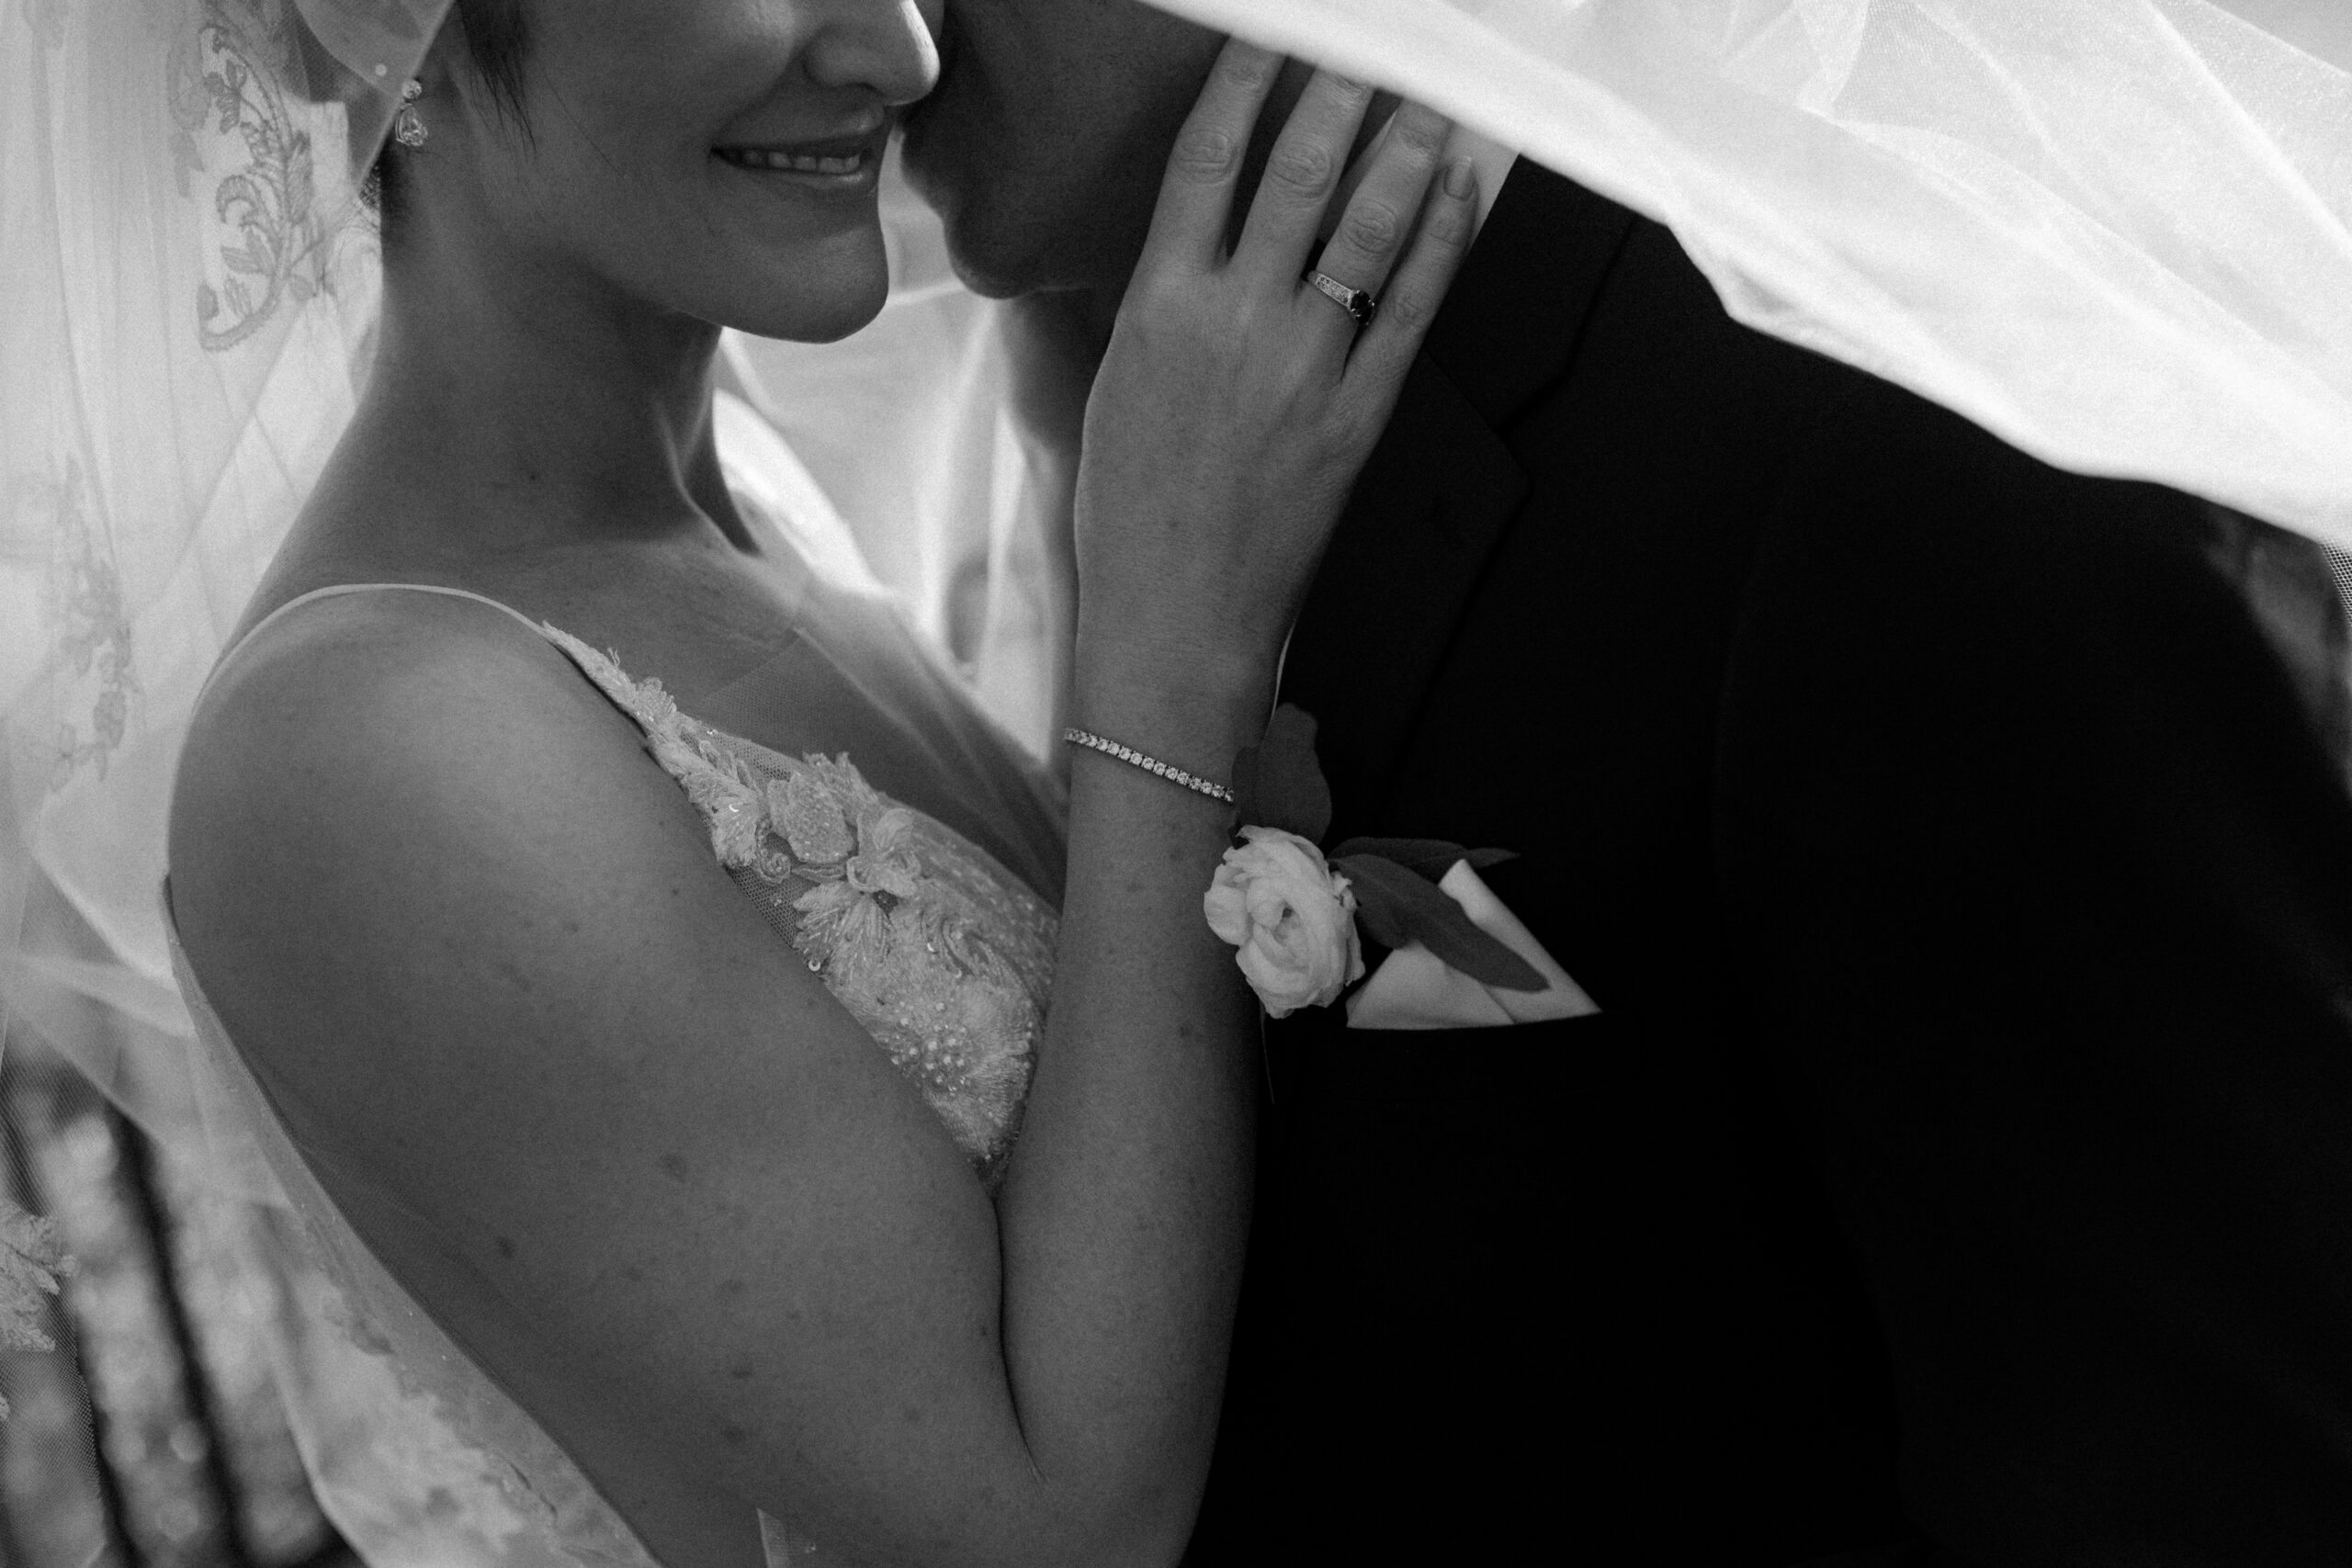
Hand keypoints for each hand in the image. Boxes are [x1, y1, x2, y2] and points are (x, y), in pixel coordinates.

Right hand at [1073, 41, 1478, 713]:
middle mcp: (1234, 323)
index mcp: (1157, 309)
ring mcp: (1303, 369)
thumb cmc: (1129, 515)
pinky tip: (1458, 194)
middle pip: (1297, 177)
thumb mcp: (1106, 390)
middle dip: (1340, 94)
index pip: (1205, 163)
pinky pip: (1412, 312)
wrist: (1175, 622)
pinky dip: (1441, 245)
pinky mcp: (1358, 417)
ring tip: (1430, 97)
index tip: (1271, 35)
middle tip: (1373, 42)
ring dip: (1405, 153)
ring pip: (1366, 233)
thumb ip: (1143, 302)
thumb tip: (1165, 237)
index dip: (1245, 84)